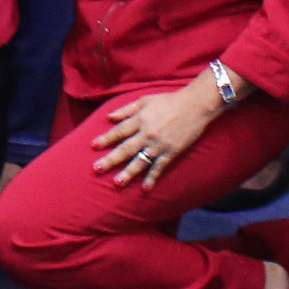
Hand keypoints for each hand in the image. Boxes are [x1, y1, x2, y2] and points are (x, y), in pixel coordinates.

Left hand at [96, 78, 225, 186]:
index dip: (105, 139)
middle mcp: (147, 134)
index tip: (93, 146)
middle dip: (110, 160)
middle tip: (97, 169)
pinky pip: (159, 167)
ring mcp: (159, 145)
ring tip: (117, 183)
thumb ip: (126, 109)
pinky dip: (152, 178)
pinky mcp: (171, 152)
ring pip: (140, 161)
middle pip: (125, 149)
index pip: (119, 131)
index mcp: (140, 119)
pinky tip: (145, 188)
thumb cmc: (169, 100)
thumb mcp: (145, 100)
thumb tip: (109, 117)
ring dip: (128, 173)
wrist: (195, 105)